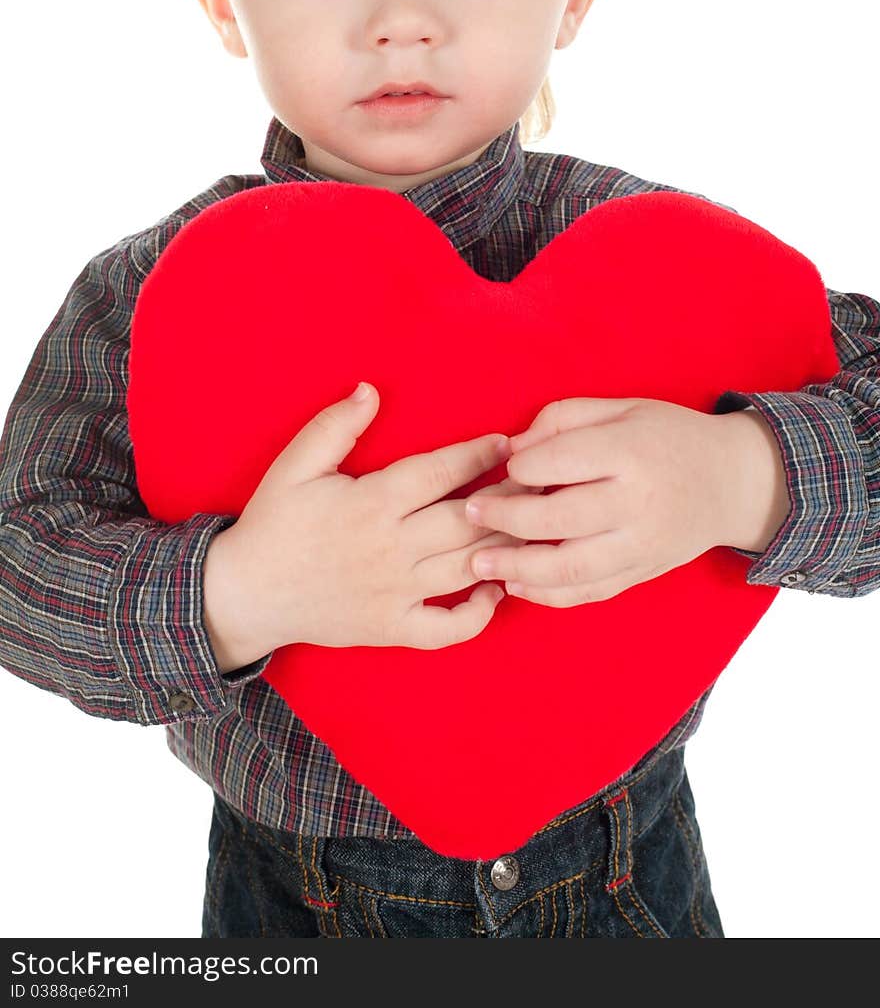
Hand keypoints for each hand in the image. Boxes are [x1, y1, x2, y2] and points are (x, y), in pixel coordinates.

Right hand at [204, 383, 535, 662]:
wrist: (245, 596)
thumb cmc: (274, 524)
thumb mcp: (294, 466)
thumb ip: (335, 426)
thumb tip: (370, 389)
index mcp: (371, 503)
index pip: (441, 473)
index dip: (478, 455)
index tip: (507, 443)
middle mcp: (390, 548)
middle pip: (468, 520)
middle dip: (509, 498)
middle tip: (539, 482)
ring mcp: (395, 593)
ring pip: (468, 568)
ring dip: (506, 547)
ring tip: (534, 526)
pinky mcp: (393, 628)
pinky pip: (448, 628)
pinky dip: (480, 613)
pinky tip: (497, 587)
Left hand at [463, 397, 790, 605]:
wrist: (731, 482)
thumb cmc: (667, 436)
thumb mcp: (622, 408)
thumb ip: (563, 420)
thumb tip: (513, 448)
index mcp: (631, 452)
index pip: (561, 462)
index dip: (522, 466)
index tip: (506, 466)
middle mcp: (638, 503)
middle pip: (558, 519)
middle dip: (505, 518)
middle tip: (470, 512)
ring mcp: (641, 545)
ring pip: (571, 568)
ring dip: (517, 568)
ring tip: (478, 563)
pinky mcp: (641, 573)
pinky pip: (590, 592)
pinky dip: (549, 595)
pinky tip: (517, 586)